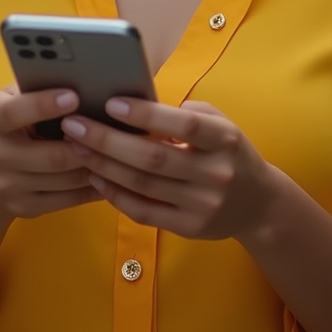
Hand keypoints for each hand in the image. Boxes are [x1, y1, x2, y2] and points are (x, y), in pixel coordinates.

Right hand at [0, 86, 102, 224]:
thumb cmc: (10, 124)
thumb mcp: (12, 100)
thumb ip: (37, 89)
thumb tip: (80, 77)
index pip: (14, 112)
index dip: (44, 105)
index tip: (74, 96)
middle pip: (50, 155)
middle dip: (86, 144)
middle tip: (113, 130)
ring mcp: (7, 186)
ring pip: (65, 179)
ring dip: (96, 165)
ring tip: (121, 150)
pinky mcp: (24, 208)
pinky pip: (68, 199)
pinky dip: (94, 186)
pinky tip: (111, 172)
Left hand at [60, 98, 277, 240]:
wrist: (258, 204)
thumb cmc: (228, 151)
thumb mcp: (219, 123)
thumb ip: (184, 113)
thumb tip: (136, 104)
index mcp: (225, 139)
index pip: (183, 125)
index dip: (146, 114)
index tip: (111, 102)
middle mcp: (216, 173)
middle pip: (154, 157)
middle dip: (108, 140)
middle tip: (74, 125)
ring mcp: (203, 205)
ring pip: (143, 185)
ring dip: (103, 165)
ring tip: (75, 147)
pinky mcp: (189, 228)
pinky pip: (144, 211)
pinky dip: (115, 194)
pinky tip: (94, 177)